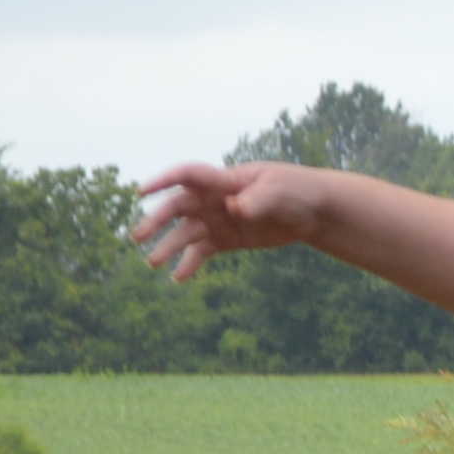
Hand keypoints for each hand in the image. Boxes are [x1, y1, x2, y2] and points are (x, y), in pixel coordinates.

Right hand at [128, 161, 333, 281]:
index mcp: (224, 180)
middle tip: (139, 236)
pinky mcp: (227, 240)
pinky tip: (178, 277)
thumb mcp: (279, 191)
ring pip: (186, 232)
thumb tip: (234, 208)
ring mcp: (218, 220)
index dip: (163, 180)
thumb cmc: (295, 191)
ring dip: (168, 246)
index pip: (187, 175)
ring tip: (153, 262)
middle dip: (157, 220)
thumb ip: (255, 200)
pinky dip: (189, 263)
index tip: (141, 192)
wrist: (314, 212)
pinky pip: (202, 252)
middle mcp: (214, 199)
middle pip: (178, 207)